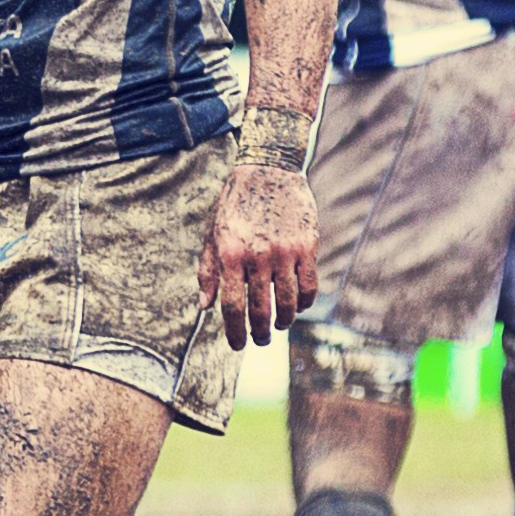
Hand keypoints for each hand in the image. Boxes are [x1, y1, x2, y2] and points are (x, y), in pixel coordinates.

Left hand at [202, 155, 319, 345]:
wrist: (267, 171)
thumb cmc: (234, 206)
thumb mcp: (213, 236)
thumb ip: (208, 272)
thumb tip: (205, 307)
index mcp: (230, 256)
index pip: (232, 306)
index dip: (235, 332)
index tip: (237, 345)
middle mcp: (258, 257)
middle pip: (261, 310)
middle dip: (259, 333)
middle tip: (259, 341)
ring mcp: (285, 252)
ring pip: (288, 303)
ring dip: (283, 321)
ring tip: (278, 326)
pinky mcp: (307, 246)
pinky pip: (310, 285)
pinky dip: (304, 302)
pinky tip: (297, 306)